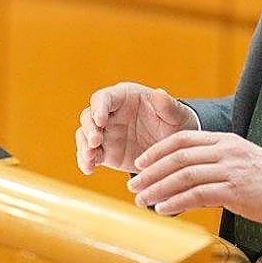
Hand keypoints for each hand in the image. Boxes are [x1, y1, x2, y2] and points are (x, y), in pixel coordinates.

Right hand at [75, 82, 197, 174]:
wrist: (175, 150)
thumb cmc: (177, 124)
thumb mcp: (177, 115)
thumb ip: (168, 106)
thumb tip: (159, 93)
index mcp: (125, 97)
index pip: (104, 98)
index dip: (99, 107)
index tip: (101, 120)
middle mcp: (111, 114)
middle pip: (89, 116)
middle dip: (89, 128)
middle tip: (95, 141)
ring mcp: (106, 133)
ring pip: (84, 135)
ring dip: (83, 145)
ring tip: (89, 158)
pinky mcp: (105, 152)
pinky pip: (90, 155)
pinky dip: (86, 161)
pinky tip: (89, 169)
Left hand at [127, 130, 261, 225]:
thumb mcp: (241, 162)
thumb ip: (214, 165)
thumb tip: (186, 183)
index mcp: (225, 140)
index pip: (183, 138)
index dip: (158, 150)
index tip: (141, 162)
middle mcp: (225, 150)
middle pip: (178, 156)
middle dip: (152, 171)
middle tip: (134, 184)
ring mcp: (230, 169)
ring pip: (184, 175)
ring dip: (158, 188)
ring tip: (142, 199)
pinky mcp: (235, 189)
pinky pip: (197, 194)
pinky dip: (176, 201)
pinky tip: (163, 208)